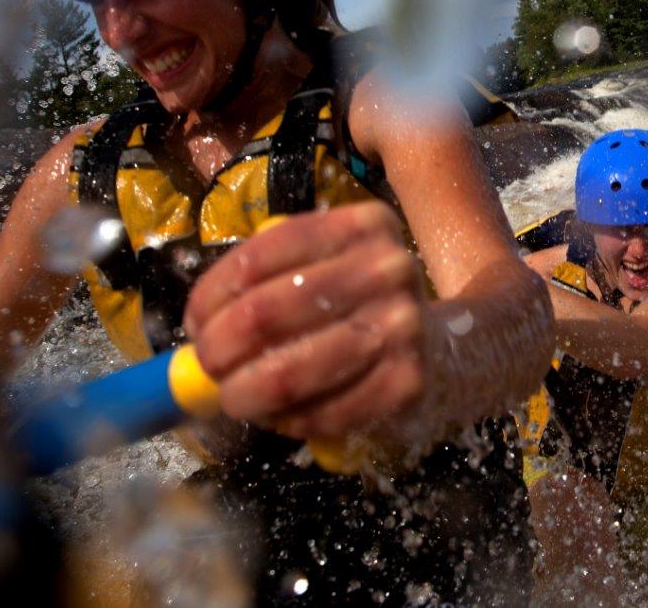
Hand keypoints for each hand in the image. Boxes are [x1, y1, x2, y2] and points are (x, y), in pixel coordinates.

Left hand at [183, 202, 436, 444]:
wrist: (452, 347)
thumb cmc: (365, 305)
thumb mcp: (331, 265)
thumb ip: (271, 280)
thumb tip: (196, 329)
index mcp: (362, 225)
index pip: (257, 257)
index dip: (210, 297)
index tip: (194, 325)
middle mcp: (388, 266)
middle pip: (264, 312)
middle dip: (217, 350)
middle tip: (208, 368)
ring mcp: (403, 326)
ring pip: (287, 372)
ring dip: (242, 394)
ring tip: (234, 398)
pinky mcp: (407, 382)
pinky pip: (321, 413)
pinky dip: (288, 422)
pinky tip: (283, 416)